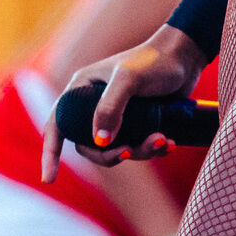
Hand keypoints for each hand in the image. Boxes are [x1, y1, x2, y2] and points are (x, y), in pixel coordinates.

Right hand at [39, 24, 204, 181]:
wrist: (186, 57)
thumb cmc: (155, 60)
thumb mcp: (129, 79)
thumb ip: (110, 107)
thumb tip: (98, 142)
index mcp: (83, 89)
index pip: (58, 124)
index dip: (50, 153)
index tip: (49, 179)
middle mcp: (95, 104)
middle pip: (90, 146)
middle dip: (110, 155)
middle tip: (129, 153)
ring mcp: (116, 116)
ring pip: (116, 150)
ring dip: (138, 151)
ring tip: (161, 140)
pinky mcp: (136, 123)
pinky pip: (136, 147)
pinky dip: (151, 149)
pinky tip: (168, 142)